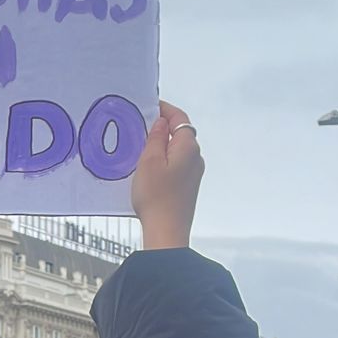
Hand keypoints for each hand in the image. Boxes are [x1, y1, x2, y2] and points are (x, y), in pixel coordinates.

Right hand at [131, 100, 203, 250]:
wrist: (166, 232)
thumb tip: (161, 123)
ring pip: (178, 150)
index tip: (151, 106)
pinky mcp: (187, 186)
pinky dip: (164, 160)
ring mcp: (193, 173)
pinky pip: (176, 165)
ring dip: (162, 145)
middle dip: (162, 127)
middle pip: (180, 133)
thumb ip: (156, 137)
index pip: (180, 119)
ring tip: (141, 148)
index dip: (165, 109)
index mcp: (188, 147)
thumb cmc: (156, 198)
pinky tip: (149, 169)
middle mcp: (195, 158)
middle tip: (141, 126)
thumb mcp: (149, 161)